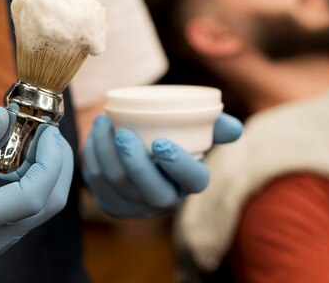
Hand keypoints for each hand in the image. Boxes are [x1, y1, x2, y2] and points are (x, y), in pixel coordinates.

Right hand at [0, 107, 72, 278]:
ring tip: (36, 143)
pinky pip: (30, 213)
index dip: (51, 162)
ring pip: (43, 210)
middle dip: (59, 165)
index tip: (48, 132)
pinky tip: (22, 162)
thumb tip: (4, 115)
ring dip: (49, 175)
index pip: (34, 197)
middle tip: (49, 133)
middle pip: (50, 204)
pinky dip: (36, 185)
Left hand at [82, 113, 242, 217]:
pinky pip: (97, 184)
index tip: (161, 142)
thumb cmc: (172, 133)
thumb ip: (216, 124)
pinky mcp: (111, 204)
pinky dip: (93, 156)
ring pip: (119, 186)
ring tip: (103, 122)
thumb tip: (235, 129)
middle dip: (135, 165)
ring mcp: (137, 206)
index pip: (194, 181)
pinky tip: (94, 135)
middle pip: (152, 192)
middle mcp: (166, 200)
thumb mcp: (195, 127)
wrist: (141, 143)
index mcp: (190, 181)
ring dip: (106, 153)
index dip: (179, 165)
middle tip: (122, 134)